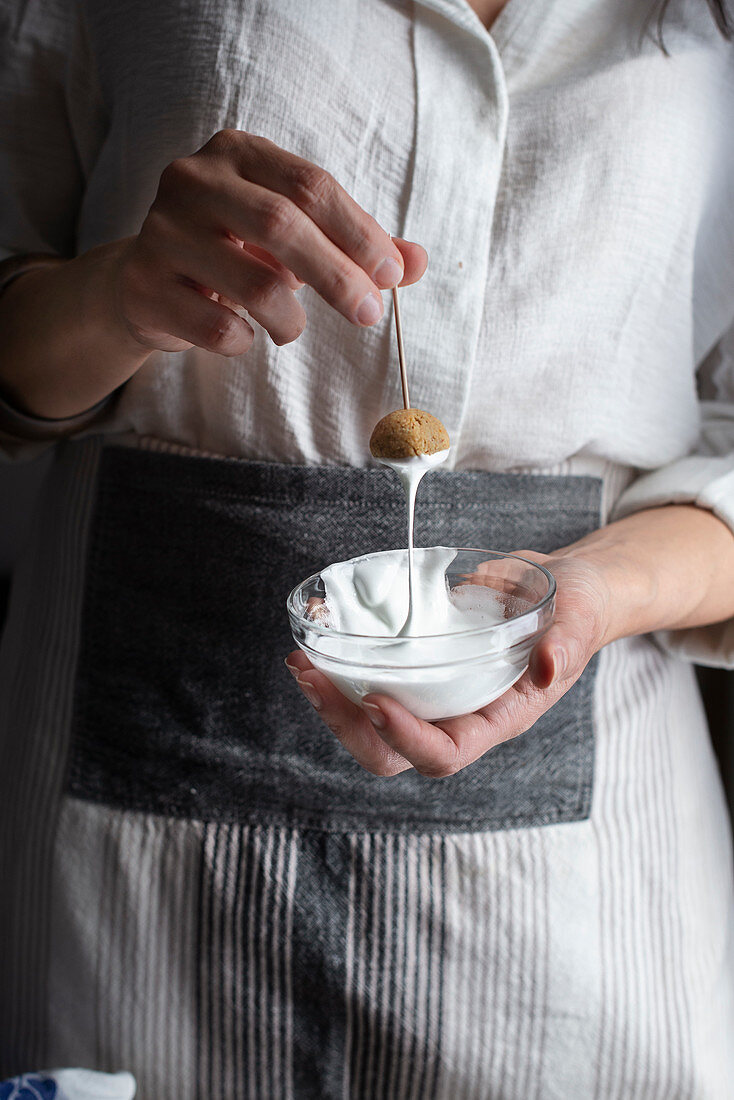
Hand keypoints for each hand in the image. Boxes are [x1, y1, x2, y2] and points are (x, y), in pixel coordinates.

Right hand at [113, 130, 426, 354]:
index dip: (358, 232)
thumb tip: (418, 262)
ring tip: (291, 328)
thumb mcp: (293, 238)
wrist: (146, 284)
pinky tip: (246, 334)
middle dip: (338, 276)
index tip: (391, 275)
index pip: (311, 185)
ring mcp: (160, 232)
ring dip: (291, 318)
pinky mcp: (143, 286)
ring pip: (253, 282)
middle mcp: (192, 180)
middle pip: (282, 224)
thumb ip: (353, 245)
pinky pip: (217, 326)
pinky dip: (247, 340)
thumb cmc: (233, 253)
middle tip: (369, 314)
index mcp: (237, 153)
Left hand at [285, 549, 611, 776]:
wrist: (565, 588)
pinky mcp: (418, 664)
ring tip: (301, 662)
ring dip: (331, 698)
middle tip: (311, 677)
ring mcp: (435, 692)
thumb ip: (567, 641)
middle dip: (346, 723)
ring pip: (370, 722)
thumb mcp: (580, 618)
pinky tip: (317, 640)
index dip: (406, 737)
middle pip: (392, 751)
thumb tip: (546, 666)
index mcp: (498, 718)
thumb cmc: (577, 609)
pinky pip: (372, 679)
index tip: (373, 700)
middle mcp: (460, 715)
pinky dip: (340, 667)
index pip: (445, 752)